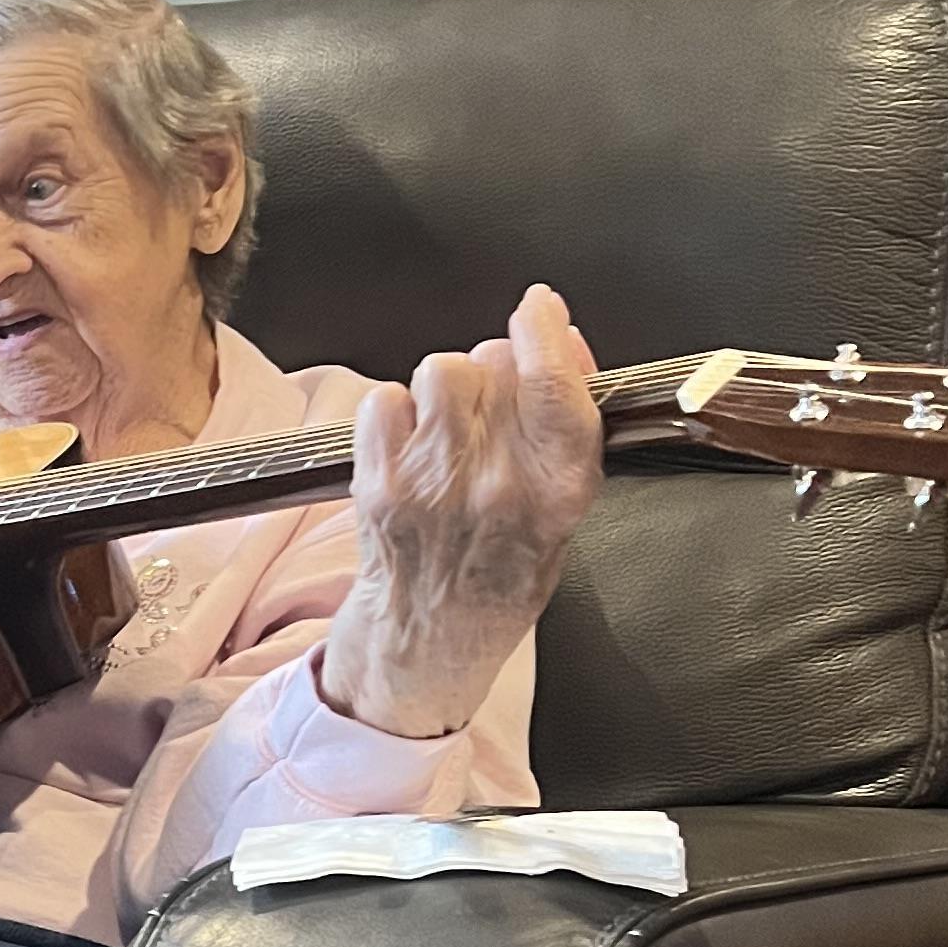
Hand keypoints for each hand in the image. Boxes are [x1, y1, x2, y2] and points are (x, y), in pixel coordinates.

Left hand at [318, 284, 602, 740]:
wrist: (431, 638)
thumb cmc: (501, 574)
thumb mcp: (565, 511)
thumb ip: (567, 428)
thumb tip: (561, 341)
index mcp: (557, 492)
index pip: (554, 387)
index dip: (545, 332)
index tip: (538, 308)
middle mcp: (496, 484)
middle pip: (496, 363)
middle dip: (497, 368)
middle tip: (493, 409)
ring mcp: (433, 482)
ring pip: (442, 372)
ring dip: (448, 387)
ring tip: (451, 430)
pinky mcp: (380, 482)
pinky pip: (386, 398)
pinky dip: (397, 411)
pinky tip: (411, 447)